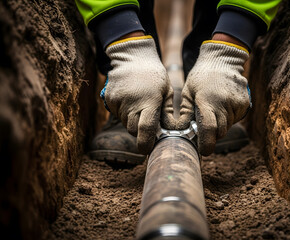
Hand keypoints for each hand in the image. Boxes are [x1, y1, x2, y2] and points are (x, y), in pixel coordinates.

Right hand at [103, 35, 174, 153]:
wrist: (133, 57)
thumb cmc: (154, 75)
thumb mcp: (167, 91)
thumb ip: (167, 112)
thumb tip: (169, 131)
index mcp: (149, 102)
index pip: (145, 129)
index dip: (146, 143)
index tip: (148, 149)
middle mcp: (131, 104)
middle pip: (132, 130)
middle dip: (140, 131)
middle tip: (147, 122)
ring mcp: (118, 101)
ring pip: (124, 123)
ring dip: (132, 121)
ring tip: (139, 106)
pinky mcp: (110, 99)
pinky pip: (117, 114)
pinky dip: (124, 113)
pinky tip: (131, 101)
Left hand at [177, 39, 250, 155]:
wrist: (222, 60)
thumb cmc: (200, 77)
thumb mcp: (187, 92)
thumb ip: (185, 113)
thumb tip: (182, 132)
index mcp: (207, 101)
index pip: (209, 128)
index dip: (207, 143)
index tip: (203, 151)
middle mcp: (224, 103)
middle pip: (220, 131)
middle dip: (212, 134)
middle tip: (204, 127)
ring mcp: (237, 103)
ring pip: (228, 126)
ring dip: (220, 125)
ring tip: (213, 110)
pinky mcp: (244, 103)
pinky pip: (235, 119)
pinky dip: (228, 118)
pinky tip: (222, 106)